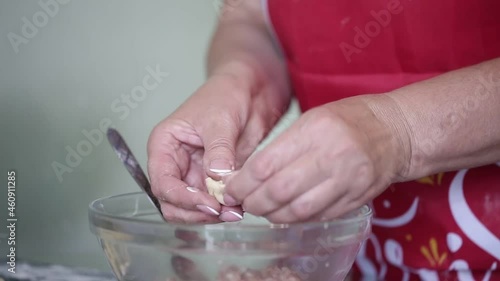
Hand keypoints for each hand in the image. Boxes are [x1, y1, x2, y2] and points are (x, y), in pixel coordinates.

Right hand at [147, 66, 289, 222]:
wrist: (250, 91)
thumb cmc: (226, 94)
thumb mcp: (220, 120)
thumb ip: (218, 150)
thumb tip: (217, 178)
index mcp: (165, 145)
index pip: (162, 182)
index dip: (183, 198)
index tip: (208, 203)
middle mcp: (176, 163)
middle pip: (173, 202)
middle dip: (196, 211)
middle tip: (224, 211)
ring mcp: (195, 173)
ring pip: (192, 208)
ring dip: (211, 215)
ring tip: (235, 210)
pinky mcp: (214, 180)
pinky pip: (213, 204)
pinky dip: (224, 210)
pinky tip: (239, 206)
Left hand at [223, 95, 409, 222]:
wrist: (396, 132)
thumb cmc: (349, 120)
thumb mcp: (313, 119)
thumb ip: (284, 145)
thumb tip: (251, 174)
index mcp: (315, 129)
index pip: (267, 163)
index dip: (243, 182)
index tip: (231, 189)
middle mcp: (332, 156)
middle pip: (280, 190)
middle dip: (253, 202)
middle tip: (242, 203)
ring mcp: (347, 180)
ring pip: (299, 210)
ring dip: (273, 214)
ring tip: (262, 210)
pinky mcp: (356, 199)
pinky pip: (319, 216)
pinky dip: (296, 219)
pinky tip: (286, 213)